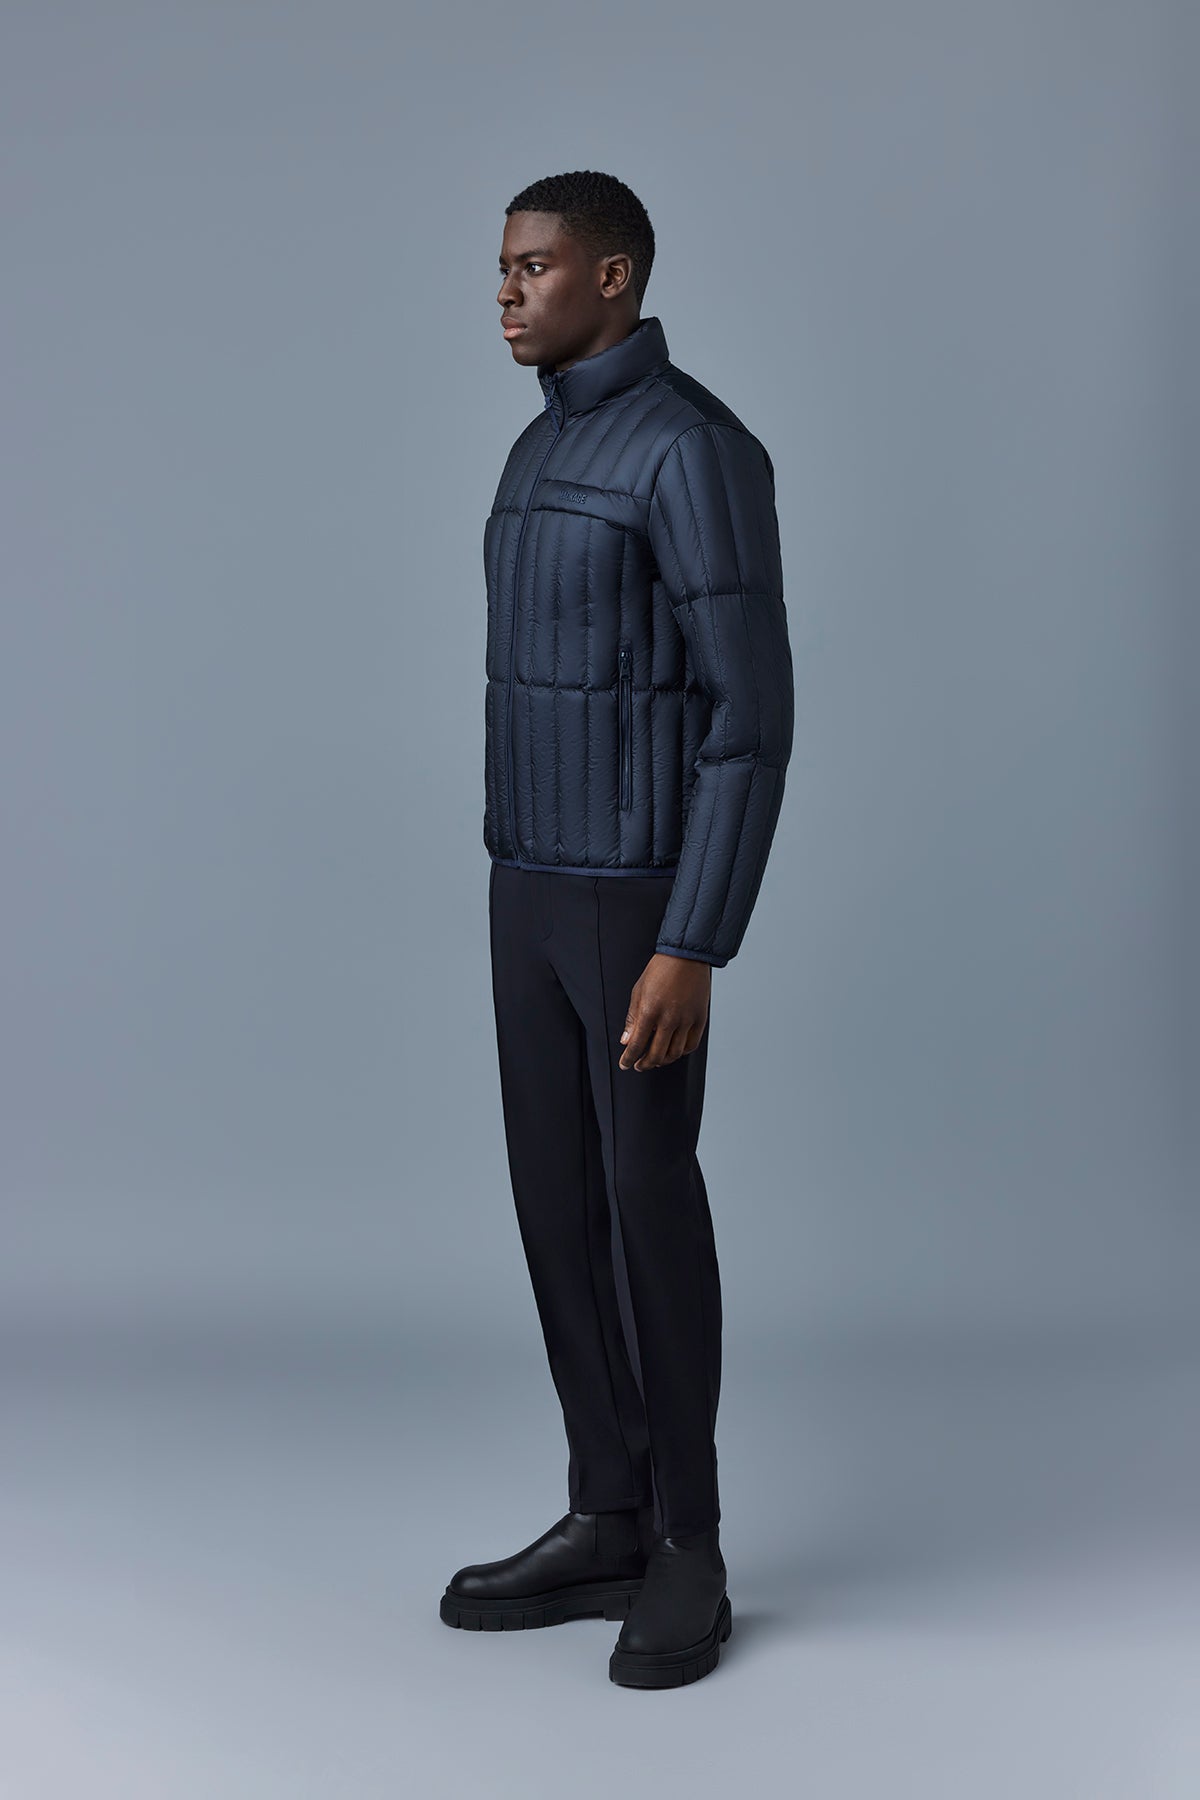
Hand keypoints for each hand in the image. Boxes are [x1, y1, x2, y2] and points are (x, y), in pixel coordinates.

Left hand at [618, 953, 710, 1070]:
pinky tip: (674, 1050)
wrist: (686, 956)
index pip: (636, 1045)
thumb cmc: (660, 970)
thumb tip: (626, 1040)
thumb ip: (632, 1018)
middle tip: (639, 1065)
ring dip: (663, 1061)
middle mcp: (669, 1018)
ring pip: (674, 1053)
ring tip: (655, 1060)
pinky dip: (682, 1052)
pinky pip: (691, 1044)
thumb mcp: (638, 991)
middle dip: (644, 1064)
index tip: (625, 1064)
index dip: (628, 1059)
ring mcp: (687, 1020)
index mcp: (650, 1011)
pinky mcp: (700, 1018)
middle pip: (656, 1055)